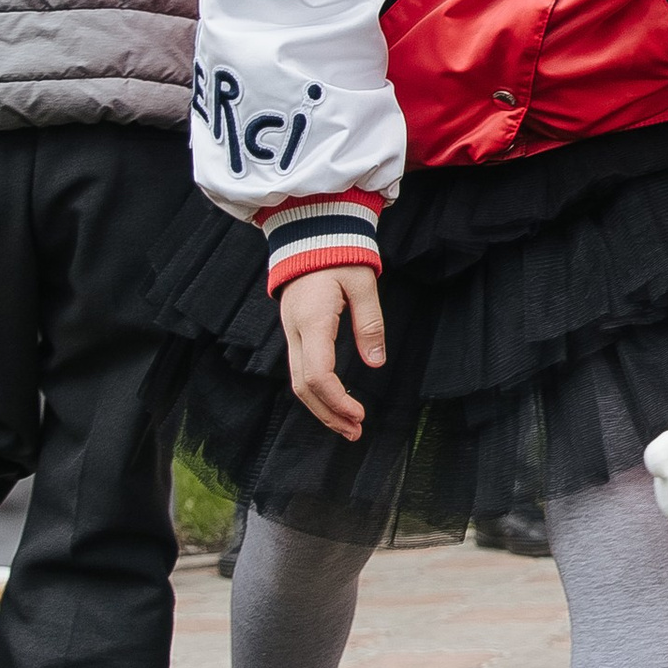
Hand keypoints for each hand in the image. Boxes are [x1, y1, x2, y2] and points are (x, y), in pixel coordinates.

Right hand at [281, 266, 384, 439]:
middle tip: (355, 432)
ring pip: (297, 382)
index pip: (317, 374)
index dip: (337, 400)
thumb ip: (370, 322)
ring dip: (321, 408)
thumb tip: (376, 361)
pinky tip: (334, 403)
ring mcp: (290, 332)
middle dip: (328, 414)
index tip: (360, 415)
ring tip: (348, 427)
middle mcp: (295, 330)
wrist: (309, 235)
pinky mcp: (294, 332)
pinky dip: (316, 393)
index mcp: (312, 319)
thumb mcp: (363, 283)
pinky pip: (300, 370)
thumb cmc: (338, 255)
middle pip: (303, 386)